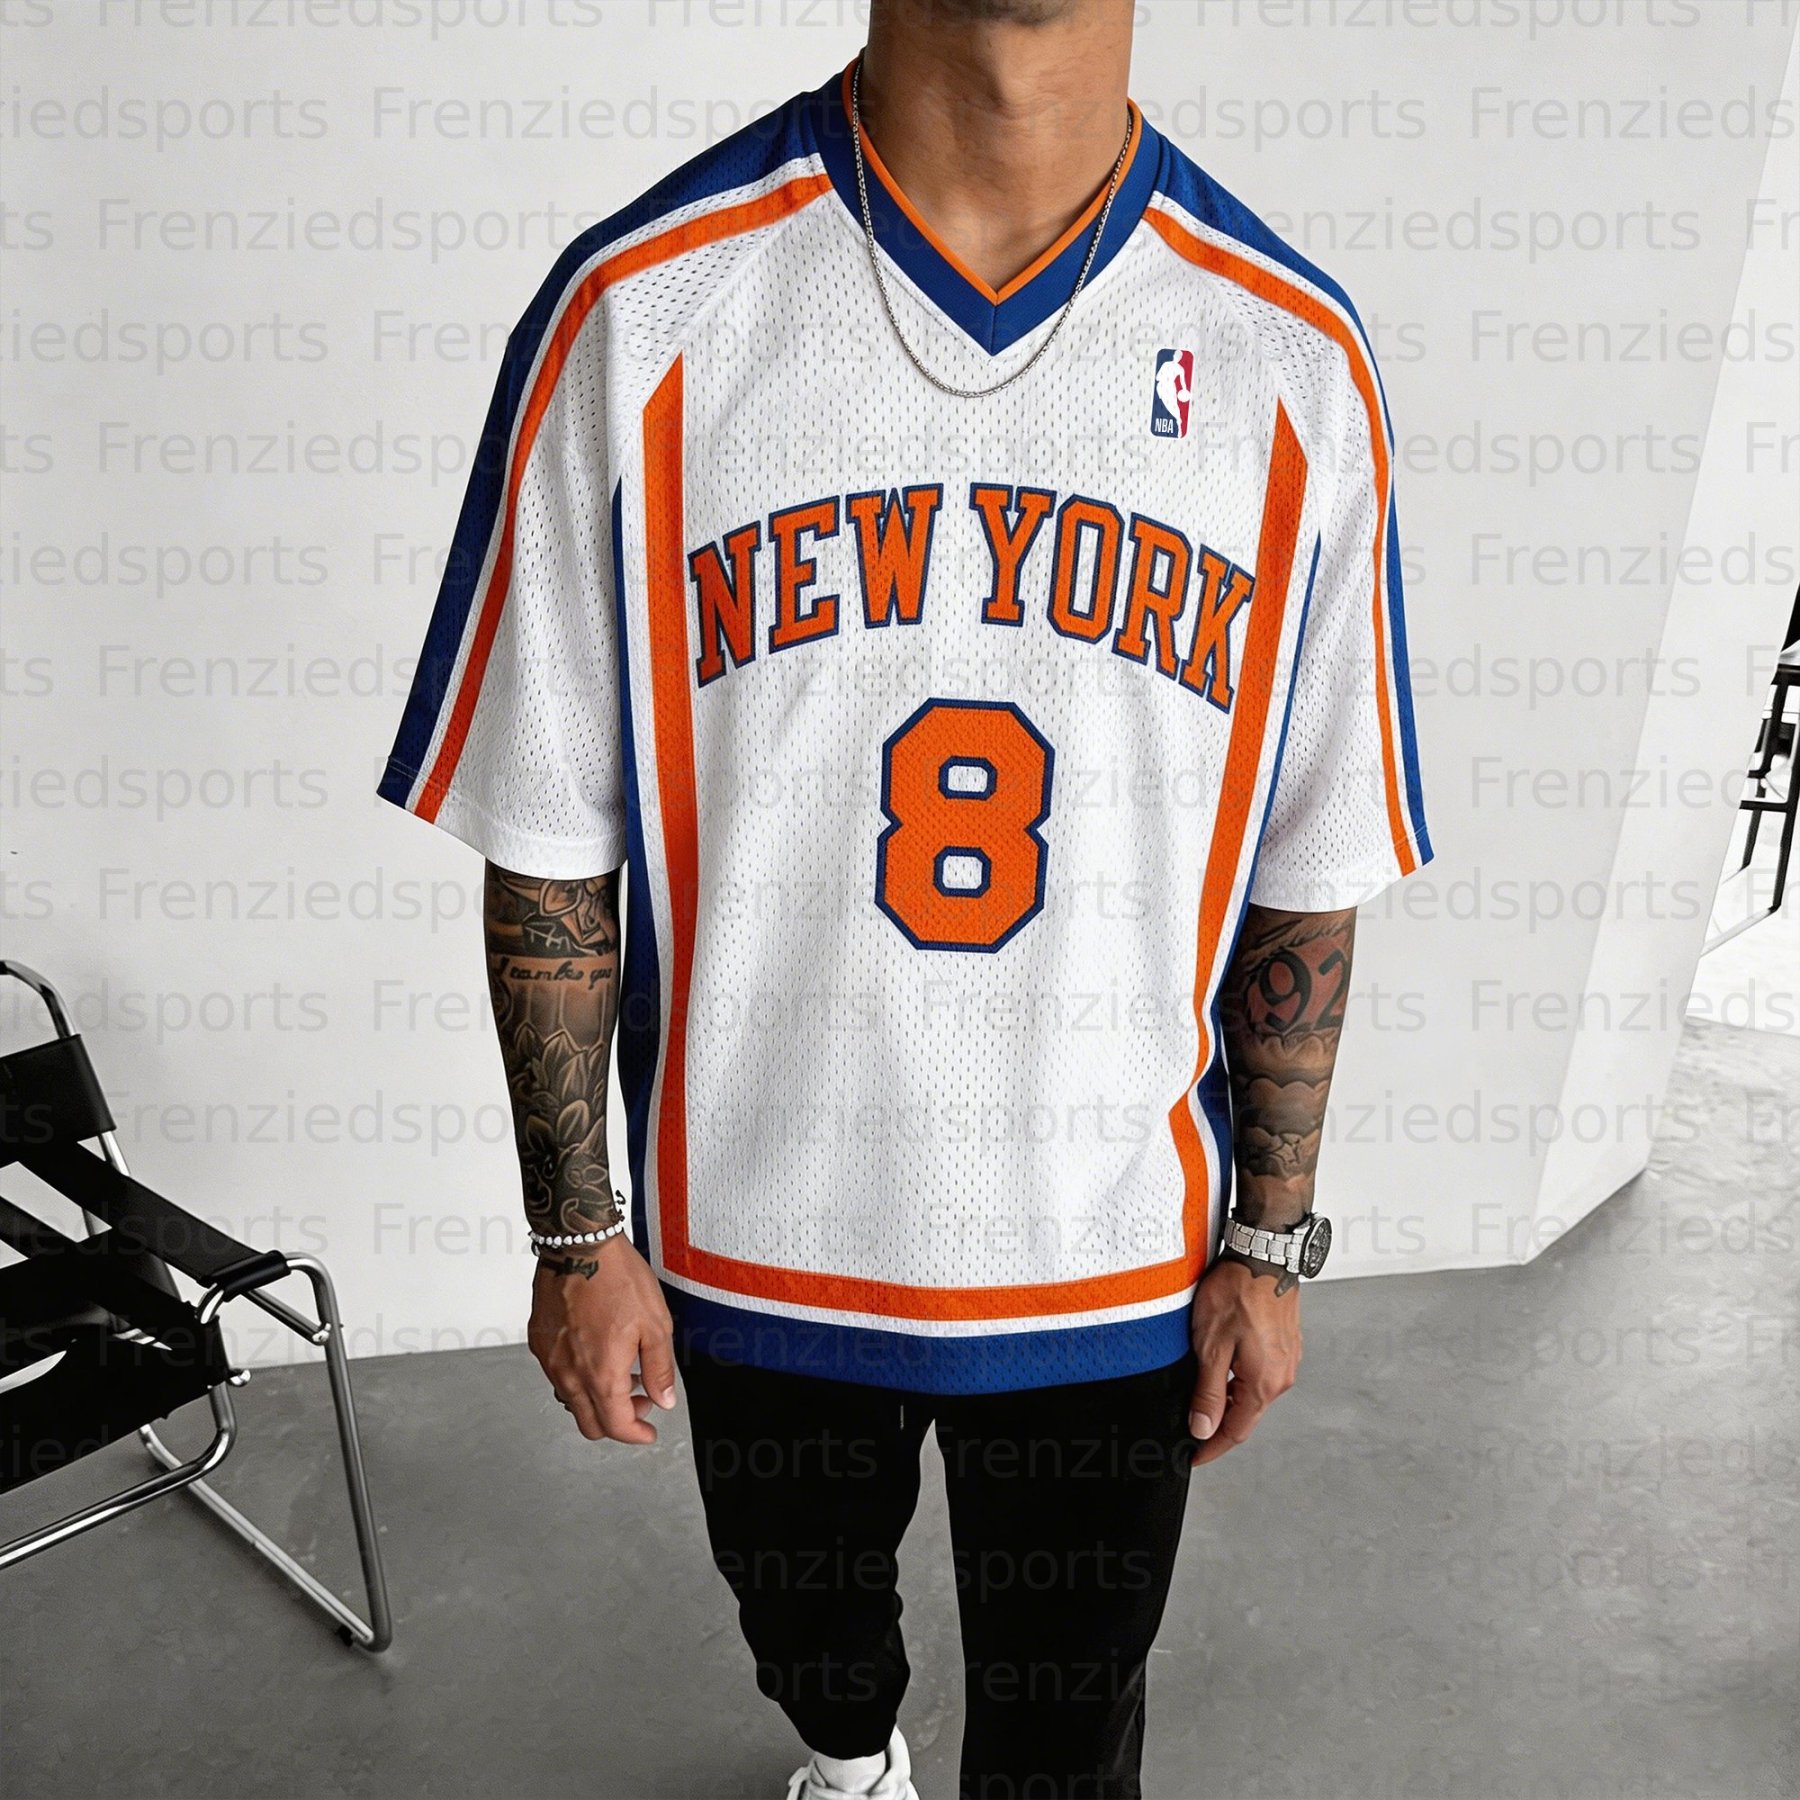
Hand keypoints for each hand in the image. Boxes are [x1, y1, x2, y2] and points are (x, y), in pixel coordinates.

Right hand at [527, 1236, 677, 1443]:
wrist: (580, 1245)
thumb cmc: (618, 1278)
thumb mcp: (655, 1325)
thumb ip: (659, 1369)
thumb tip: (664, 1399)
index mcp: (600, 1374)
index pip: (615, 1426)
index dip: (635, 1435)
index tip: (647, 1432)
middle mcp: (569, 1374)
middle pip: (589, 1423)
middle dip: (617, 1421)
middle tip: (639, 1402)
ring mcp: (550, 1359)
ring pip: (571, 1400)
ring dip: (597, 1399)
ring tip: (622, 1373)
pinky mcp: (539, 1341)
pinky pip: (557, 1375)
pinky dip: (578, 1377)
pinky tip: (597, 1354)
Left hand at [1187, 1254, 1300, 1466]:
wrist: (1263, 1256)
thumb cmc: (1237, 1293)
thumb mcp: (1211, 1346)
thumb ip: (1208, 1392)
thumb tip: (1204, 1428)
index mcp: (1263, 1383)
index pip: (1236, 1431)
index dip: (1212, 1447)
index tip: (1195, 1457)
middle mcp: (1281, 1376)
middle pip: (1246, 1414)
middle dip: (1219, 1425)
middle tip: (1192, 1430)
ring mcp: (1287, 1360)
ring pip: (1253, 1393)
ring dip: (1230, 1401)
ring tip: (1202, 1400)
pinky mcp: (1286, 1344)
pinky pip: (1261, 1374)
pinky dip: (1241, 1381)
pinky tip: (1224, 1371)